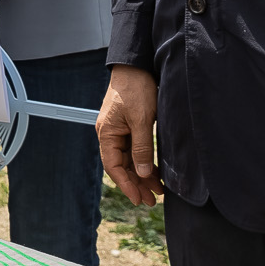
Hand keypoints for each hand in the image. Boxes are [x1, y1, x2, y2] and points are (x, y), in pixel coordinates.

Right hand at [97, 66, 161, 204]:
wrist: (136, 66)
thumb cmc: (135, 89)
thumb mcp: (141, 119)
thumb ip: (141, 147)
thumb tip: (140, 172)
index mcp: (107, 133)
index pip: (113, 166)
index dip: (126, 184)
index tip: (138, 198)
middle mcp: (110, 134)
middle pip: (122, 166)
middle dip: (137, 183)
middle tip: (151, 200)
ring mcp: (120, 130)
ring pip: (130, 159)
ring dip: (142, 174)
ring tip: (157, 190)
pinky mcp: (129, 126)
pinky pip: (135, 150)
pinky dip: (144, 162)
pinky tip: (154, 172)